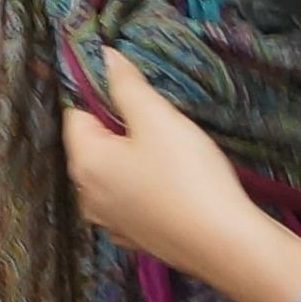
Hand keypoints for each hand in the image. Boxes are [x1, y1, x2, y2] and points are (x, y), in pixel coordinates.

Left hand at [64, 47, 298, 301]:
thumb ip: (127, 85)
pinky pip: (129, 201)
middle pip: (92, 145)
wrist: (225, 245)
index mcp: (85, 162)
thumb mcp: (159, 119)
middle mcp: (86, 196)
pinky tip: (172, 184)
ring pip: (111, 174)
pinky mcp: (133, 239)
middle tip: (159, 120)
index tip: (134, 89)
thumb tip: (104, 56)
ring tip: (170, 152)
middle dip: (118, 127)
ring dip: (132, 158)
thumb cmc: (189, 176)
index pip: (75, 113)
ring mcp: (109, 222)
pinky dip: (143, 188)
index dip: (101, 94)